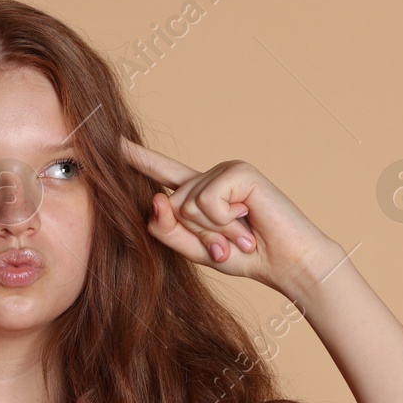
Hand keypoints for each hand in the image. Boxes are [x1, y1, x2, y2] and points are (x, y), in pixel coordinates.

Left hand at [121, 139, 339, 292]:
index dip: (138, 157)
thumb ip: (169, 231)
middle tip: (232, 241)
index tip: (113, 140)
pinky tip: (249, 219)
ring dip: (215, 230)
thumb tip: (155, 199)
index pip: (162, 172)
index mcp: (199, 193)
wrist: (289, 262)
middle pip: (171, 204)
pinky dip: (225, 221)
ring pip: (187, 204)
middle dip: (199, 234)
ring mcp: (225, 171)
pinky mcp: (239, 172)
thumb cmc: (247, 256)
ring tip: (243, 233)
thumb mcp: (198, 250)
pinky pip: (208, 201)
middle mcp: (209, 177)